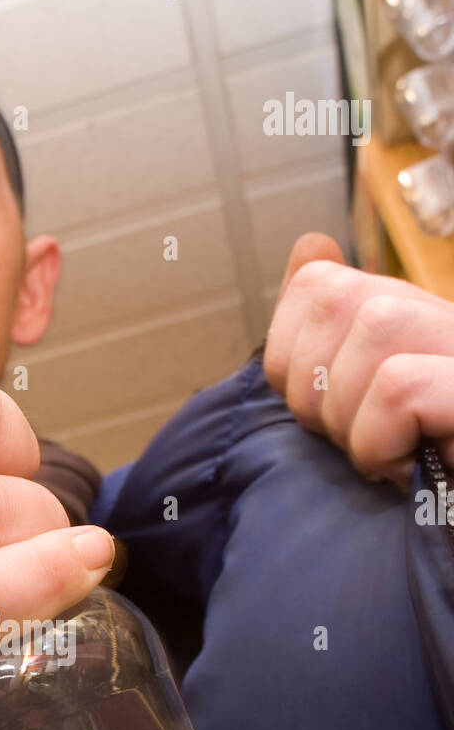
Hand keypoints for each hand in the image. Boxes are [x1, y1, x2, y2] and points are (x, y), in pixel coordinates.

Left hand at [264, 232, 453, 491]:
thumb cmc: (426, 481)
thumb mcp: (363, 411)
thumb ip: (330, 337)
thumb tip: (311, 248)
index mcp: (415, 316)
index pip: (318, 285)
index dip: (290, 360)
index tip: (326, 415)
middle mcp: (448, 319)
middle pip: (336, 298)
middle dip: (316, 393)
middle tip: (358, 442)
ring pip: (375, 326)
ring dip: (353, 419)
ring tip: (388, 457)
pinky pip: (400, 387)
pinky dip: (381, 440)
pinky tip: (408, 469)